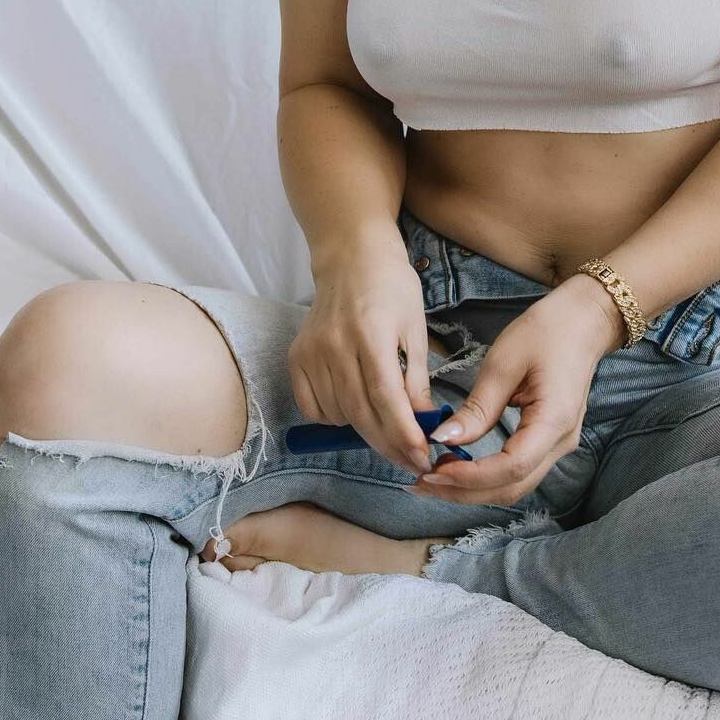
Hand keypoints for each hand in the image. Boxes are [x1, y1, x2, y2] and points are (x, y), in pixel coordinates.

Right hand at [288, 236, 434, 476]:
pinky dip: (333, 418)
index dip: (404, 434)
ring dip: (364, 431)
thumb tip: (424, 423)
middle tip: (411, 462)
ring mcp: (311, 351)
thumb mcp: (415, 328)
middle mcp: (335, 344)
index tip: (421, 456)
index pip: (386, 398)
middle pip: (361, 413)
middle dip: (389, 445)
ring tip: (386, 425)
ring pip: (338, 414)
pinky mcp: (295, 356)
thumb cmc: (392, 287)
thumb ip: (417, 378)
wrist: (351, 257)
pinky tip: (352, 408)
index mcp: (371, 334)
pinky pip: (311, 406)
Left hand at [412, 279, 622, 508]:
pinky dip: (485, 477)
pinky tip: (458, 469)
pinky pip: (517, 471)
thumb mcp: (503, 364)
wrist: (583, 321)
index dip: (470, 476)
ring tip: (432, 479)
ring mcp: (558, 445)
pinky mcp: (549, 441)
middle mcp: (561, 442)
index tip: (433, 471)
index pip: (511, 467)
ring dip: (472, 489)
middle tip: (420, 483)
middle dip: (464, 492)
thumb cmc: (546, 332)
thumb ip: (477, 408)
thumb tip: (443, 440)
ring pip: (514, 485)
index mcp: (553, 421)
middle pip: (511, 487)